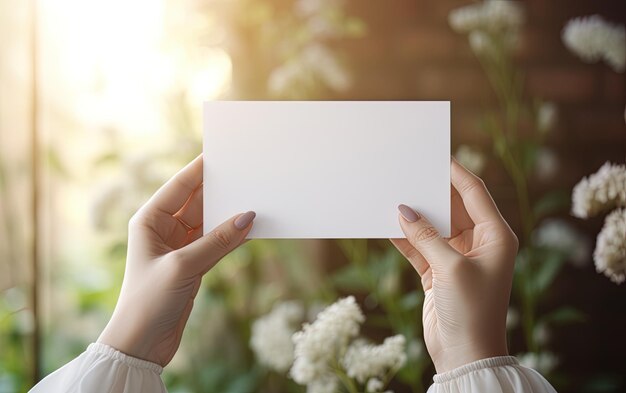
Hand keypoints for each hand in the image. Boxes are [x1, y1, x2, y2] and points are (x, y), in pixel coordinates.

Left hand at [97, 155, 255, 365]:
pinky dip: (232, 236)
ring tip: (256, 198)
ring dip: (230, 214)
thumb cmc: (149, 300)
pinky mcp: (194, 263)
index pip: (180, 185)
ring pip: (211, 221)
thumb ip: (218, 241)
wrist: (142, 343)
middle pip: (198, 200)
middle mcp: (164, 229)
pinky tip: (251, 227)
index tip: (225, 154)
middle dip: (221, 190)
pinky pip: (217, 241)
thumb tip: (248, 217)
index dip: (201, 169)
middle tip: (248, 174)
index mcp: (149, 220)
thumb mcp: (184, 266)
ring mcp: (180, 246)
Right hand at [390, 159, 517, 372]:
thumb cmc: (472, 310)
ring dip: (413, 216)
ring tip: (391, 194)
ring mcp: (456, 257)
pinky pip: (418, 246)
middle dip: (429, 192)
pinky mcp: (437, 271)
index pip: (474, 193)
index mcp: (496, 236)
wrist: (465, 354)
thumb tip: (403, 211)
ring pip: (432, 226)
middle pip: (450, 207)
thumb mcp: (451, 268)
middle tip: (406, 172)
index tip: (435, 154)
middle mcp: (478, 242)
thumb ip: (426, 236)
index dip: (455, 172)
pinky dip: (404, 238)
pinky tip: (385, 224)